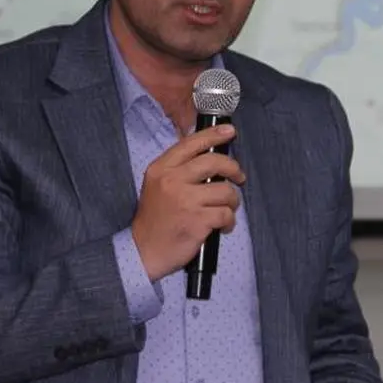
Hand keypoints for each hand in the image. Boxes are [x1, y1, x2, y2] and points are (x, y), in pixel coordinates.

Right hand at [132, 124, 245, 281]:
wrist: (143, 250)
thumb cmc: (154, 220)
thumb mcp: (157, 186)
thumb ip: (178, 170)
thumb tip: (211, 157)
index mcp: (161, 169)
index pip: (191, 143)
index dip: (214, 135)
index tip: (230, 132)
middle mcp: (172, 181)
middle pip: (214, 162)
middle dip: (233, 168)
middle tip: (238, 177)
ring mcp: (185, 201)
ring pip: (226, 191)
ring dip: (232, 201)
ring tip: (226, 209)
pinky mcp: (197, 221)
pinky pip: (226, 214)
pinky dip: (229, 221)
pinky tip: (222, 226)